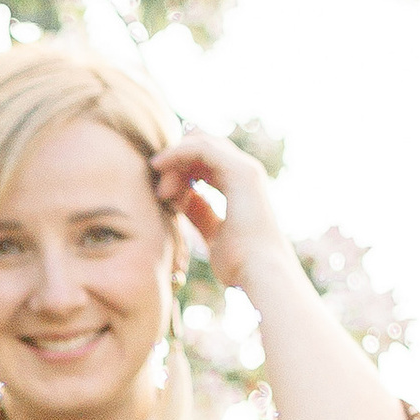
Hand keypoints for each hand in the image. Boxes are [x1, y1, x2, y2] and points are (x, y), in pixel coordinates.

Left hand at [149, 133, 292, 307]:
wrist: (259, 274)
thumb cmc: (240, 264)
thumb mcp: (212, 234)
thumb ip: (199, 213)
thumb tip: (182, 200)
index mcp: (240, 188)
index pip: (206, 163)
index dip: (180, 173)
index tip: (162, 196)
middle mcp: (246, 174)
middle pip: (203, 149)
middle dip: (176, 165)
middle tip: (160, 192)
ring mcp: (246, 170)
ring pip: (201, 144)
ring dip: (175, 161)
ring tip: (161, 190)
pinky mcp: (241, 171)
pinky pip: (202, 148)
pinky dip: (178, 153)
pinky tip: (160, 165)